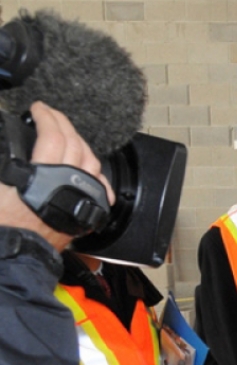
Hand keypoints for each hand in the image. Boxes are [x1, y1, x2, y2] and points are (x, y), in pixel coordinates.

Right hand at [0, 103, 113, 250]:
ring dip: (79, 143)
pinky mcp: (84, 212)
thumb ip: (4, 161)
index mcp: (40, 176)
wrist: (13, 256)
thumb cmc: (1, 223)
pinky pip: (98, 188)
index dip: (47, 117)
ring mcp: (79, 198)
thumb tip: (7, 145)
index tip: (39, 108)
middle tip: (51, 115)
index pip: (53, 136)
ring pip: (90, 162)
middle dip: (63, 123)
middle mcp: (65, 185)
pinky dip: (96, 175)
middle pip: (75, 144)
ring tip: (66, 134)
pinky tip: (91, 169)